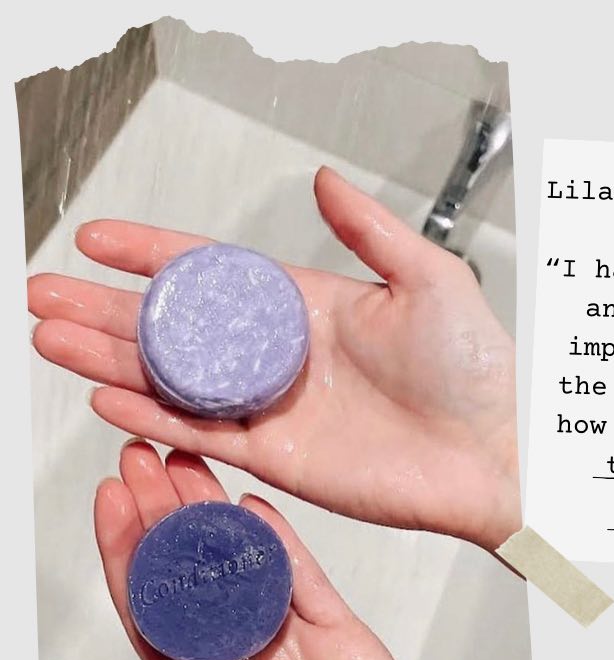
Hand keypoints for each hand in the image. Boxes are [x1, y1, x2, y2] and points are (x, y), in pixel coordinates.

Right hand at [29, 167, 520, 550]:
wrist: (497, 451)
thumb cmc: (478, 368)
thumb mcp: (429, 278)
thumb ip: (369, 231)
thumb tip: (324, 179)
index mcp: (312, 307)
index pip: (217, 274)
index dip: (156, 254)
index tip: (101, 239)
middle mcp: (285, 356)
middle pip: (179, 328)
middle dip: (109, 310)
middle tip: (46, 295)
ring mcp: (278, 408)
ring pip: (177, 382)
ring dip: (112, 362)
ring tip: (53, 339)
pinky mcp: (282, 457)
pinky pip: (204, 433)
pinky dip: (154, 417)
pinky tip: (108, 397)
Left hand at [93, 440, 437, 659]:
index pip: (150, 607)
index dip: (127, 551)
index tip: (111, 499)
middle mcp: (242, 654)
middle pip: (192, 570)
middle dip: (162, 512)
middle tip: (143, 459)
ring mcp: (291, 639)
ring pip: (245, 560)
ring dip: (213, 511)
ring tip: (188, 462)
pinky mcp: (339, 633)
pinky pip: (307, 577)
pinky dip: (281, 540)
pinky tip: (254, 505)